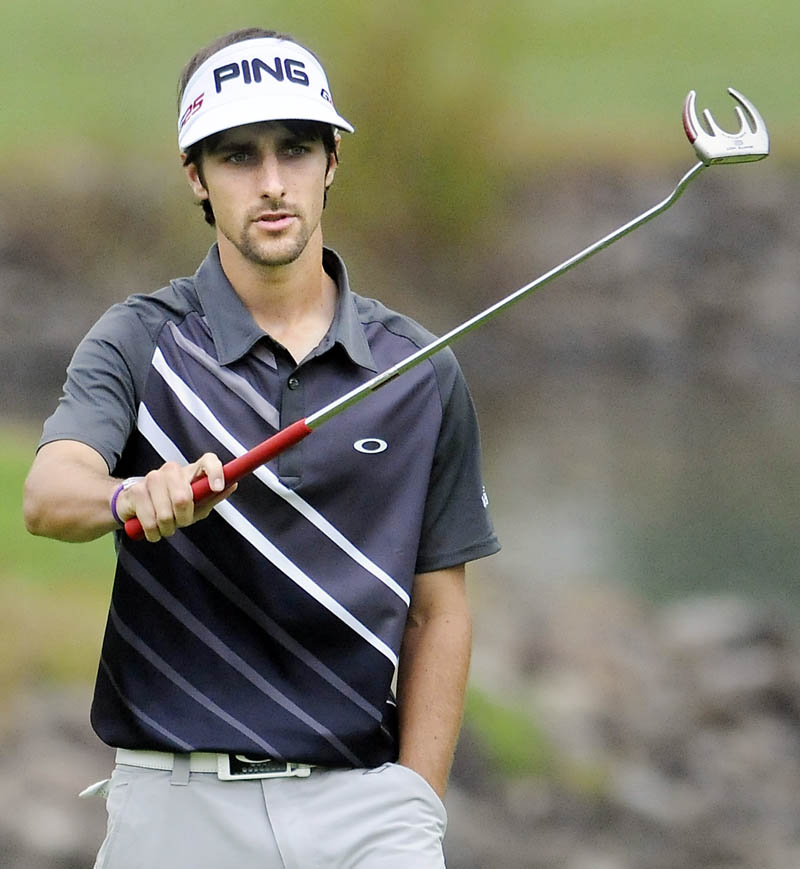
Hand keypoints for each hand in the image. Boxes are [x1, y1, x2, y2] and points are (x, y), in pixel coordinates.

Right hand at [115, 453, 236, 542]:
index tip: (218, 487)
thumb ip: (213, 496)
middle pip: (183, 496)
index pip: (208, 460)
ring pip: (165, 513)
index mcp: (192, 471)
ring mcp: (152, 477)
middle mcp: (172, 469)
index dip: (215, 472)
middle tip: (180, 523)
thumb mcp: (197, 504)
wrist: (137, 507)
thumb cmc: (173, 506)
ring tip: (165, 526)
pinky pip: (149, 520)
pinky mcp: (136, 490)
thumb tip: (234, 484)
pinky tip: (153, 529)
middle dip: (183, 518)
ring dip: (167, 528)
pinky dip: (153, 532)